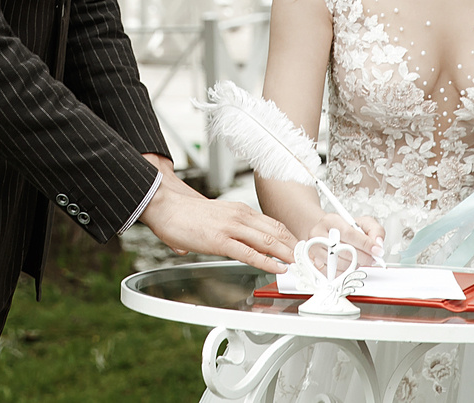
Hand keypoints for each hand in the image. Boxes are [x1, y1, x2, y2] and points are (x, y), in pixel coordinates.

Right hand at [139, 171, 299, 273]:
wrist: (166, 206)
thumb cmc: (186, 214)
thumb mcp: (216, 216)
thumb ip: (225, 228)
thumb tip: (227, 242)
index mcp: (240, 210)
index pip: (273, 224)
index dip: (289, 238)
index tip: (299, 250)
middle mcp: (240, 216)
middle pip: (276, 232)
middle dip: (294, 247)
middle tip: (307, 260)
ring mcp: (231, 227)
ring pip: (268, 242)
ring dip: (287, 255)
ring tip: (299, 266)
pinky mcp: (220, 240)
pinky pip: (250, 253)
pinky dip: (267, 262)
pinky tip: (278, 268)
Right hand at [294, 214, 385, 262]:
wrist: (329, 234)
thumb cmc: (345, 229)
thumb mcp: (363, 223)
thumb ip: (375, 230)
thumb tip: (378, 244)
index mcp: (330, 220)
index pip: (349, 233)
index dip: (365, 244)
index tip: (376, 251)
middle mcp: (319, 234)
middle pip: (343, 250)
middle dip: (362, 257)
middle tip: (371, 258)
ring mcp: (314, 250)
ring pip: (339, 264)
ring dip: (353, 265)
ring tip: (357, 258)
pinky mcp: (315, 264)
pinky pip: (334, 273)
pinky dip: (345, 271)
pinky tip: (348, 263)